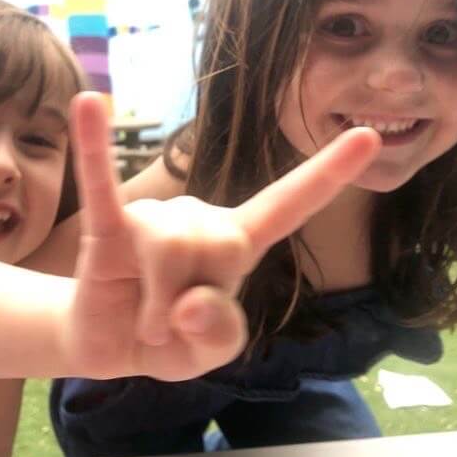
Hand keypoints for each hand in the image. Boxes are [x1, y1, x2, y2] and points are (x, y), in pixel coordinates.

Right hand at [65, 92, 380, 381]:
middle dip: (189, 308)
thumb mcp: (210, 353)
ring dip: (155, 308)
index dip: (328, 174)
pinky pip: (103, 186)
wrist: (111, 345)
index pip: (289, 204)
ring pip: (167, 248)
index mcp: (237, 242)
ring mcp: (153, 219)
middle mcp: (200, 218)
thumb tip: (193, 301)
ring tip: (146, 320)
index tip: (369, 136)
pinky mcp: (109, 227)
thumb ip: (220, 335)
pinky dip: (96, 150)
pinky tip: (87, 104)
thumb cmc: (171, 339)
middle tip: (171, 327)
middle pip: (212, 248)